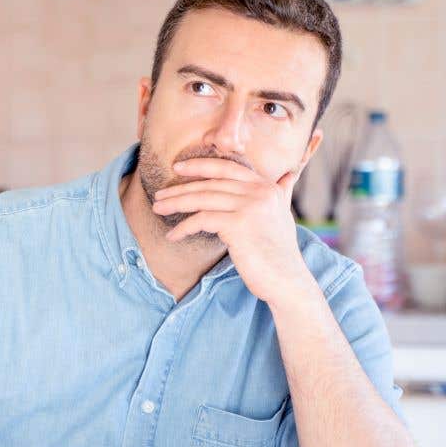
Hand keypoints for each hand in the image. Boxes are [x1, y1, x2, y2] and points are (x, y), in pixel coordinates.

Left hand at [151, 158, 309, 305]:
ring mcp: (250, 207)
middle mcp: (260, 192)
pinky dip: (183, 227)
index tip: (178, 169)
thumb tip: (288, 175)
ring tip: (157, 209)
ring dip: (175, 204)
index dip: (200, 166)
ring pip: (202, 199)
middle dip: (181, 188)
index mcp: (267, 187)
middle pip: (210, 184)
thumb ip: (282, 192)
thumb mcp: (282, 215)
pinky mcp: (238, 225)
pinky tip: (172, 235)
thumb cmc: (279, 252)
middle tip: (159, 195)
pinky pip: (201, 220)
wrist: (287, 280)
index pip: (227, 167)